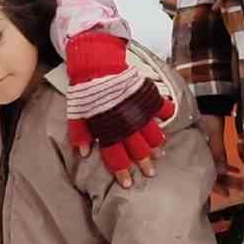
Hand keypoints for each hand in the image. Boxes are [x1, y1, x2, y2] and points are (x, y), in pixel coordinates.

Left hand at [65, 32, 170, 187]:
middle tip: (150, 174)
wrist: (95, 59)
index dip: (122, 171)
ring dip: (156, 146)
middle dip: (144, 163)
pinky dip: (165, 117)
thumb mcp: (76, 112)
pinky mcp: (146, 96)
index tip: (128, 184)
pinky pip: (161, 109)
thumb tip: (84, 153)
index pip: (116, 156)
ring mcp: (138, 110)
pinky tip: (167, 124)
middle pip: (138, 149)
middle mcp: (125, 123)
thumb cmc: (84, 87)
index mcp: (107, 129)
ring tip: (159, 155)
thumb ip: (81, 133)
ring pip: (152, 134)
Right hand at [197, 114, 243, 193]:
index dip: (216, 186)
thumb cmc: (205, 113)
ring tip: (241, 182)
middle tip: (241, 188)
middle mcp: (198, 154)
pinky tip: (235, 170)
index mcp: (196, 152)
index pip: (205, 174)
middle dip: (227, 183)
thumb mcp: (213, 132)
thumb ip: (218, 151)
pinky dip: (226, 166)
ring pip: (215, 169)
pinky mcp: (208, 147)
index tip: (227, 193)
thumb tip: (223, 170)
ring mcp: (203, 151)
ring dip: (228, 177)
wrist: (206, 100)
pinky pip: (217, 161)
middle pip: (212, 174)